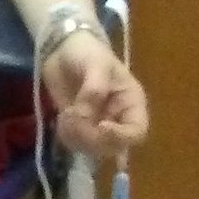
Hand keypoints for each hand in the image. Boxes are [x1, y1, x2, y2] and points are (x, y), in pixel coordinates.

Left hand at [43, 35, 148, 160]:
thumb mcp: (95, 64)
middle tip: (73, 118)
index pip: (137, 132)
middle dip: (91, 137)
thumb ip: (94, 90)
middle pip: (113, 146)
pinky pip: (76, 144)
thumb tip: (86, 116)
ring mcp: (98, 125)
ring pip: (93, 149)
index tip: (101, 125)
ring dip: (77, 138)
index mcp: (131, 103)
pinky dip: (67, 137)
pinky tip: (62, 120)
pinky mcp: (79, 127)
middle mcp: (118, 119)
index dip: (120, 136)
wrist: (61, 49)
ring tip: (66, 116)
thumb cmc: (87, 52)